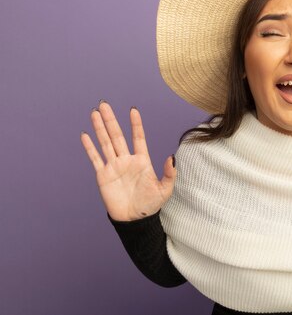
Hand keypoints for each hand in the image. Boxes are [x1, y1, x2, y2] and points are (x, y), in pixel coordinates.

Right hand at [80, 101, 176, 220]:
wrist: (134, 220)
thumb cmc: (150, 205)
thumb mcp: (164, 190)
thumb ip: (169, 173)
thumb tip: (172, 157)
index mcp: (142, 161)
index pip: (138, 138)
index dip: (135, 124)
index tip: (132, 109)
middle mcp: (126, 160)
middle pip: (117, 136)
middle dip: (111, 120)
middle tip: (104, 104)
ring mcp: (114, 166)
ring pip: (105, 143)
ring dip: (100, 128)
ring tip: (95, 113)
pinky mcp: (103, 176)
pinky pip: (95, 158)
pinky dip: (90, 147)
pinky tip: (85, 135)